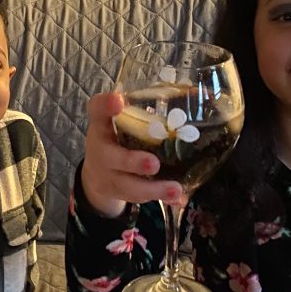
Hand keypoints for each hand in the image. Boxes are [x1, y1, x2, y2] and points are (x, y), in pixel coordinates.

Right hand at [80, 92, 182, 217]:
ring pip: (127, 185)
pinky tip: (177, 199)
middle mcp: (100, 149)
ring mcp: (107, 175)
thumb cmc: (118, 138)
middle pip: (111, 157)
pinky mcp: (117, 193)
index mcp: (102, 124)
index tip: (118, 101)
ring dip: (152, 189)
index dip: (105, 105)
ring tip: (175, 189)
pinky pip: (138, 199)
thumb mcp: (122, 121)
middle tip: (153, 164)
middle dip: (132, 162)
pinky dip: (161, 199)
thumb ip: (148, 108)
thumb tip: (193, 92)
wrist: (97, 173)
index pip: (97, 109)